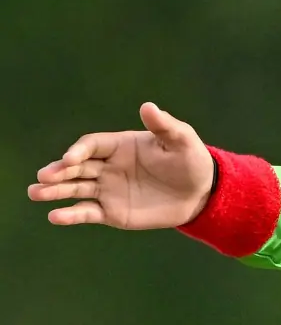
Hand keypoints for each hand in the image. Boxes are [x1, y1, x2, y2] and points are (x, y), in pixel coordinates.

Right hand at [27, 103, 212, 228]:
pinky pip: (87, 212)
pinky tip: (54, 217)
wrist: (201, 193)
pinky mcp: (112, 212)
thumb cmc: (191, 161)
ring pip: (75, 188)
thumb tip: (148, 107)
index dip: (79, 151)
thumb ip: (164, 126)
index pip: (91, 145)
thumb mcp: (182, 141)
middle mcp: (107, 166)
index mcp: (119, 145)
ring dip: (55, 191)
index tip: (71, 159)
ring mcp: (107, 189)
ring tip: (35, 193)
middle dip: (59, 171)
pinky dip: (71, 215)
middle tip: (43, 177)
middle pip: (76, 167)